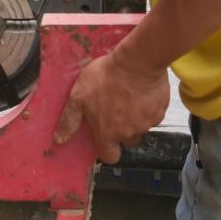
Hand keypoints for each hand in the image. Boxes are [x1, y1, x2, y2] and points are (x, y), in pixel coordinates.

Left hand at [53, 51, 170, 163]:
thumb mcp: (79, 96)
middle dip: (122, 131)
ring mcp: (147, 124)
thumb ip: (70, 120)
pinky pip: (155, 115)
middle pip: (126, 142)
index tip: (105, 136)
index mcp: (108, 133)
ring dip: (135, 118)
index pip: (109, 157)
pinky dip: (149, 107)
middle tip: (116, 110)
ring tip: (128, 97)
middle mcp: (129, 133)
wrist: (137, 62)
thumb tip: (60, 139)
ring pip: (141, 127)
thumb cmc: (107, 78)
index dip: (107, 149)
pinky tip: (141, 92)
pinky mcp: (161, 111)